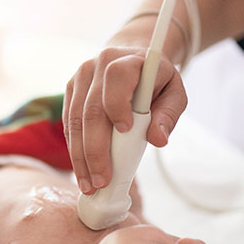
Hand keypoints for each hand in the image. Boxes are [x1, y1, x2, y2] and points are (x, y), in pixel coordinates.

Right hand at [63, 46, 186, 193]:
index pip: (117, 77)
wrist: (130, 58)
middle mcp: (97, 66)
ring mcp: (79, 79)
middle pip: (91, 110)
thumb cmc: (155, 82)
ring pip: (75, 121)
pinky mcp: (69, 92)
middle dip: (95, 150)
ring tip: (89, 184)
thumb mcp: (174, 93)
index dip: (118, 104)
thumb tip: (158, 140)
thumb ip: (169, 115)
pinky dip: (75, 150)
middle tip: (102, 180)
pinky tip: (83, 171)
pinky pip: (69, 125)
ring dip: (80, 157)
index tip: (126, 130)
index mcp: (127, 60)